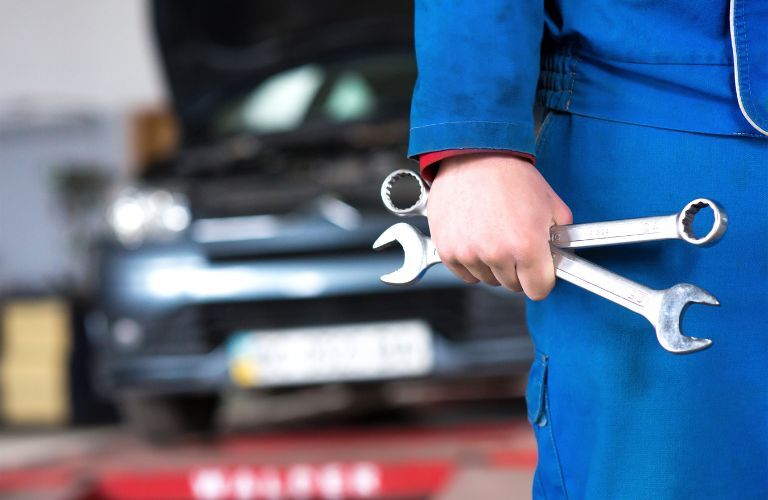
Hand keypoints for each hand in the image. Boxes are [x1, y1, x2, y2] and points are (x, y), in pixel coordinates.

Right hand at [427, 154, 572, 299]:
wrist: (474, 156)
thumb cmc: (510, 176)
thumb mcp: (551, 203)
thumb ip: (560, 237)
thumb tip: (561, 256)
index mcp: (526, 245)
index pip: (538, 290)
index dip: (541, 280)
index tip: (538, 271)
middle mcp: (496, 253)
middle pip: (512, 286)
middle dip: (517, 269)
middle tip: (514, 242)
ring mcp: (468, 254)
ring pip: (487, 279)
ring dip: (492, 265)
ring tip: (492, 234)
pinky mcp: (448, 250)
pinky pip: (464, 274)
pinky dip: (471, 261)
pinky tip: (476, 237)